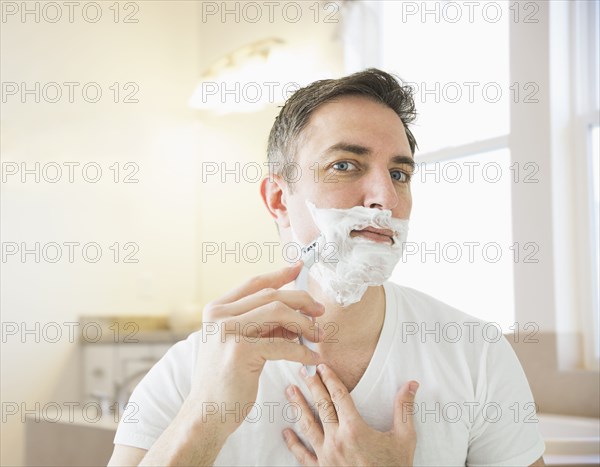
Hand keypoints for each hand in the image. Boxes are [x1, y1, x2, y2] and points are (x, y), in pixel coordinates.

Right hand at [185, 262, 323, 437]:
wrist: (207, 412)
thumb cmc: (226, 379)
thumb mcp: (238, 342)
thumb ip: (260, 324)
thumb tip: (295, 312)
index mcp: (217, 309)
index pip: (254, 283)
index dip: (280, 274)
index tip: (299, 268)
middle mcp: (219, 316)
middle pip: (271, 295)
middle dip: (301, 300)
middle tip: (320, 311)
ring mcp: (228, 331)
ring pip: (278, 313)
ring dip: (304, 323)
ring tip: (318, 335)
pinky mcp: (240, 351)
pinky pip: (283, 344)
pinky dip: (302, 351)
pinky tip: (311, 359)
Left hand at [283, 364, 418, 465]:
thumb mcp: (405, 438)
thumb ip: (404, 409)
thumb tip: (411, 384)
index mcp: (355, 429)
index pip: (339, 396)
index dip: (330, 379)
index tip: (322, 367)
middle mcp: (337, 440)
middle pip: (321, 406)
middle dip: (311, 386)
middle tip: (302, 370)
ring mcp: (327, 456)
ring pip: (308, 426)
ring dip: (298, 406)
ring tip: (290, 391)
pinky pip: (303, 456)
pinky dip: (293, 443)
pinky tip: (286, 432)